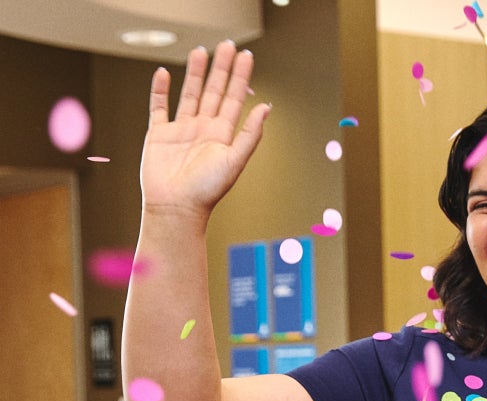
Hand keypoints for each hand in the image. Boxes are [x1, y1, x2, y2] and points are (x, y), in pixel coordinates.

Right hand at [141, 40, 269, 221]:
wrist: (176, 208)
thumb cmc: (206, 191)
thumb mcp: (235, 160)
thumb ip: (250, 133)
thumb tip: (266, 107)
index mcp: (222, 135)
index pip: (234, 98)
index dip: (240, 76)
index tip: (246, 55)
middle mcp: (203, 130)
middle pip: (213, 91)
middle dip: (221, 68)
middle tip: (227, 45)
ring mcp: (181, 131)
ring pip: (189, 94)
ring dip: (194, 73)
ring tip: (201, 51)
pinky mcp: (158, 135)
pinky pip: (159, 107)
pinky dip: (160, 91)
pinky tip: (163, 74)